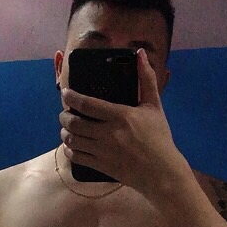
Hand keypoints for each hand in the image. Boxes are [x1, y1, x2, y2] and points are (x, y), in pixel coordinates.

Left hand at [60, 49, 187, 198]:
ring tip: (67, 129)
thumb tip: (140, 54)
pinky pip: (77, 158)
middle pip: (74, 123)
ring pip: (73, 140)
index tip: (65, 93)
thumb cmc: (159, 137)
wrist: (162, 171)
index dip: (71, 97)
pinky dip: (70, 151)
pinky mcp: (101, 166)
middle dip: (64, 116)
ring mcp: (103, 151)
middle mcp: (108, 133)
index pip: (87, 104)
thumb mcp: (154, 106)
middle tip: (65, 114)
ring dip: (65, 133)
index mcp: (120, 115)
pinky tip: (72, 147)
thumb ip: (146, 79)